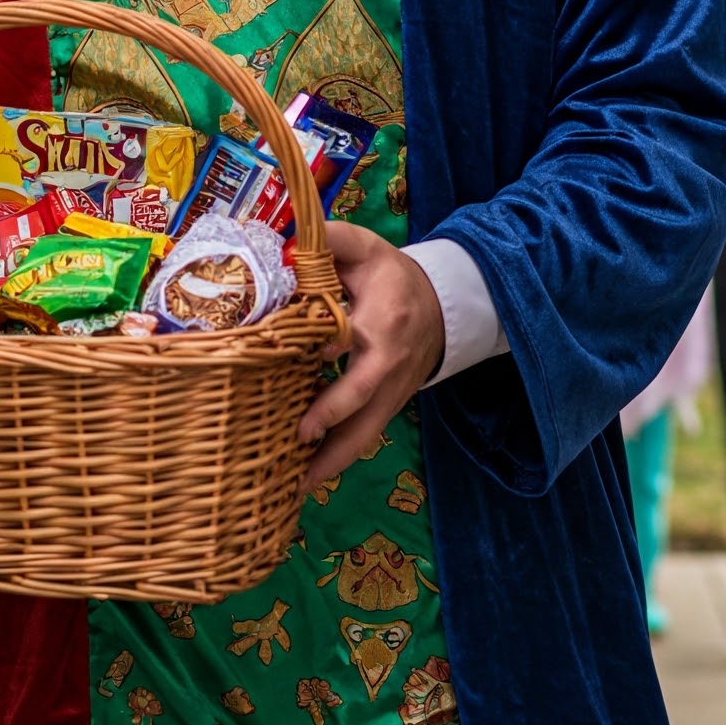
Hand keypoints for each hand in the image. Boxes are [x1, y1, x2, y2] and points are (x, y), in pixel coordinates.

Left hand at [298, 222, 445, 492]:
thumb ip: (331, 240)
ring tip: (296, 484)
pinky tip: (308, 475)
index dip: (335, 354)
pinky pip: (366, 436)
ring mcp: (393, 391)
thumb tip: (284, 242)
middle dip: (333, 422)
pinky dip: (339, 458)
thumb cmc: (392, 277)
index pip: (360, 344)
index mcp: (382, 322)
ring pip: (367, 432)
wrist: (441, 305)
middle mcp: (390, 364)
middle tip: (297, 439)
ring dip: (334, 460)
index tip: (311, 364)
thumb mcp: (366, 248)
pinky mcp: (390, 406)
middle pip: (365, 402)